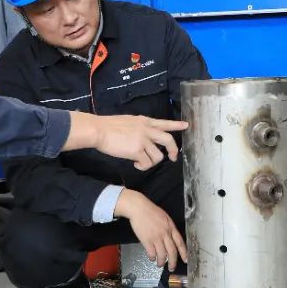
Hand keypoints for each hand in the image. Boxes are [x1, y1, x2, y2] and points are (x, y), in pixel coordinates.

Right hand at [65, 112, 187, 170]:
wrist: (99, 130)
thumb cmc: (108, 126)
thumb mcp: (129, 121)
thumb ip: (139, 127)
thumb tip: (143, 138)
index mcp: (145, 121)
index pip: (164, 122)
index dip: (176, 125)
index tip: (186, 125)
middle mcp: (147, 130)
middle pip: (168, 140)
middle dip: (173, 150)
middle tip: (172, 158)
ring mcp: (143, 140)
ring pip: (158, 156)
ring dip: (151, 162)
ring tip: (141, 162)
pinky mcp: (137, 151)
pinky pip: (146, 163)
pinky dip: (142, 166)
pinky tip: (135, 164)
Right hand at [114, 189, 187, 269]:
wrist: (139, 208)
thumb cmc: (150, 211)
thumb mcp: (165, 217)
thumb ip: (169, 228)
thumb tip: (171, 238)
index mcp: (171, 227)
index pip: (180, 242)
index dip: (184, 252)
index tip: (185, 260)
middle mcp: (165, 233)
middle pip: (172, 251)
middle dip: (172, 262)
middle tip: (171, 268)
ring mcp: (156, 237)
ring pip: (162, 254)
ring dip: (161, 262)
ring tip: (159, 264)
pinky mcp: (147, 240)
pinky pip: (151, 253)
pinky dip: (152, 257)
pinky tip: (151, 257)